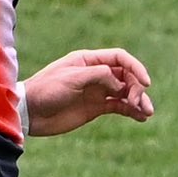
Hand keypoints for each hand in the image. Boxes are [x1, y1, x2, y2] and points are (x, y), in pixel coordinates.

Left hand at [23, 48, 153, 137]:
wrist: (30, 113)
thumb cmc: (47, 90)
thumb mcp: (72, 78)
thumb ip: (99, 75)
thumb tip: (120, 82)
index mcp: (88, 60)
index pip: (120, 59)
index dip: (136, 68)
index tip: (146, 83)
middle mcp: (96, 74)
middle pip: (126, 76)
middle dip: (137, 88)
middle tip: (138, 102)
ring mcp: (97, 91)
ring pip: (125, 92)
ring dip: (138, 100)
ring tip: (147, 113)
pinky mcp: (96, 107)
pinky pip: (119, 106)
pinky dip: (131, 111)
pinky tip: (140, 117)